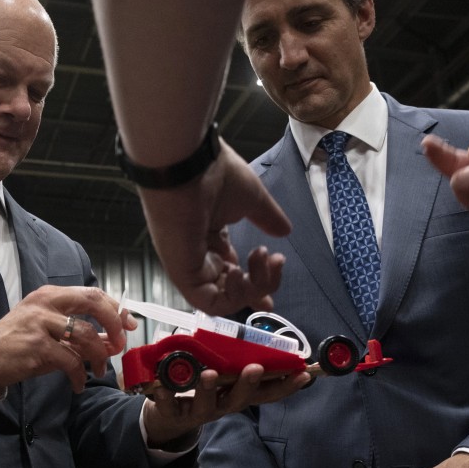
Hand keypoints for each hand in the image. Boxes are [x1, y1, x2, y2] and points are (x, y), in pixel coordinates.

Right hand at [0, 285, 135, 392]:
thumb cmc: (19, 343)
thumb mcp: (48, 329)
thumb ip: (78, 332)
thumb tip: (113, 339)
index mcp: (50, 295)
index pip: (92, 293)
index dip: (114, 308)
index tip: (128, 324)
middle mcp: (46, 303)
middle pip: (92, 302)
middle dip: (114, 322)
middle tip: (121, 343)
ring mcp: (41, 323)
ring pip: (86, 334)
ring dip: (100, 355)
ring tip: (101, 370)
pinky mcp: (37, 346)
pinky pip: (71, 360)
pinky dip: (80, 375)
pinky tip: (79, 384)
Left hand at [139, 143, 290, 316]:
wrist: (189, 166)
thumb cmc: (214, 174)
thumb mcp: (251, 198)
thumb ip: (267, 217)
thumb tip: (285, 231)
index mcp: (209, 235)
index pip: (230, 269)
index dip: (252, 284)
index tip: (271, 296)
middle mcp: (198, 253)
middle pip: (230, 288)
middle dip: (259, 286)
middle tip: (276, 261)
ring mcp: (189, 265)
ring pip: (223, 298)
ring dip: (252, 286)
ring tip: (262, 256)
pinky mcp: (182, 274)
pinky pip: (208, 301)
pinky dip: (232, 296)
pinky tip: (240, 272)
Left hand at [141, 363, 307, 449]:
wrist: (169, 417)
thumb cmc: (201, 387)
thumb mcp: (223, 373)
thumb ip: (235, 356)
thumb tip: (253, 329)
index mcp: (238, 393)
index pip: (266, 392)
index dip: (285, 385)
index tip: (303, 374)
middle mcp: (223, 404)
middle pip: (241, 399)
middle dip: (249, 383)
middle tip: (255, 369)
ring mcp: (199, 411)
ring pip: (207, 403)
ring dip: (209, 389)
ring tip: (209, 374)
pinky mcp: (174, 413)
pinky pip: (169, 406)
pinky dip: (166, 396)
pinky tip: (162, 386)